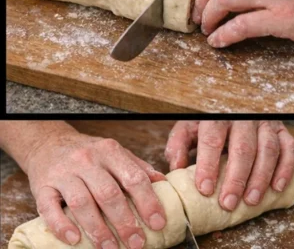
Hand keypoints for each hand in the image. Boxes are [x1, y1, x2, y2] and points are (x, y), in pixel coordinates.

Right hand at [22, 130, 166, 247]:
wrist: (49, 143)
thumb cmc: (87, 152)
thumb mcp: (114, 152)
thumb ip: (137, 167)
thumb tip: (163, 184)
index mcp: (109, 151)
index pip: (133, 177)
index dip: (147, 201)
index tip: (157, 222)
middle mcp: (87, 160)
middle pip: (109, 193)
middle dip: (125, 222)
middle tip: (136, 243)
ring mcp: (64, 173)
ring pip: (82, 203)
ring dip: (98, 229)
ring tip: (110, 248)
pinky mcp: (42, 187)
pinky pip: (50, 208)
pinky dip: (62, 226)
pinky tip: (75, 240)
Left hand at [165, 121, 293, 209]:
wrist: (235, 106)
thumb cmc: (210, 125)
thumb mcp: (190, 128)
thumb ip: (179, 145)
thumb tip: (176, 167)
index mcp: (218, 116)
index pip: (212, 138)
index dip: (209, 164)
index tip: (204, 189)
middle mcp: (244, 117)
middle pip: (242, 147)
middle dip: (236, 178)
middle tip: (228, 203)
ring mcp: (265, 123)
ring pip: (267, 149)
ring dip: (260, 177)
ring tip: (251, 201)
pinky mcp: (282, 130)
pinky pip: (289, 148)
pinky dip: (286, 168)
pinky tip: (277, 187)